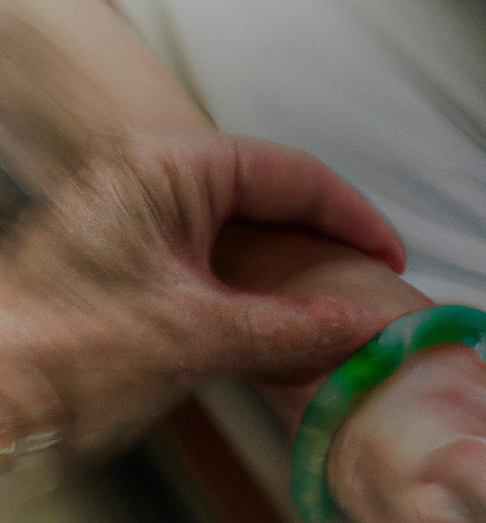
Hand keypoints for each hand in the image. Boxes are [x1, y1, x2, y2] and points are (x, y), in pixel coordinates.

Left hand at [0, 129, 405, 458]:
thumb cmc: (58, 353)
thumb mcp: (198, 338)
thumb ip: (294, 329)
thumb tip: (367, 327)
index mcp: (167, 169)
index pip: (293, 174)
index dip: (353, 217)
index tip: (390, 258)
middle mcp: (153, 182)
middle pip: (273, 197)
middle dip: (328, 241)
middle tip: (370, 284)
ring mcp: (141, 221)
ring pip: (247, 232)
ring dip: (296, 269)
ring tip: (336, 306)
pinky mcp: (134, 261)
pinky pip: (219, 262)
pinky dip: (260, 291)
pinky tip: (283, 325)